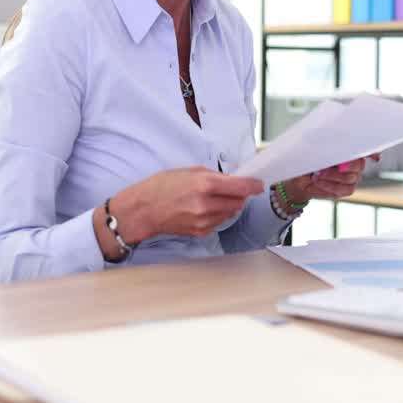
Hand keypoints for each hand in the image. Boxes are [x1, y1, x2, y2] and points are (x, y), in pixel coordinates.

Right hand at [115, 167, 263, 239]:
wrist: (144, 210)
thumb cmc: (161, 187)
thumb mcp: (187, 171)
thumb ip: (212, 175)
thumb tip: (232, 180)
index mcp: (204, 184)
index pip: (239, 187)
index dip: (252, 186)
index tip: (258, 185)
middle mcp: (206, 204)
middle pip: (238, 202)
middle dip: (239, 195)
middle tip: (233, 189)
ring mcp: (203, 220)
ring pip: (230, 213)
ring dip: (228, 206)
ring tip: (212, 198)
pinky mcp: (200, 231)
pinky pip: (218, 222)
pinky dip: (217, 215)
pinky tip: (203, 209)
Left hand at [283, 154, 379, 202]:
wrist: (300, 179)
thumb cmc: (309, 161)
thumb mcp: (315, 151)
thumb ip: (327, 148)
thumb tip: (334, 149)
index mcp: (349, 149)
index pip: (366, 148)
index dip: (372, 151)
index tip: (372, 155)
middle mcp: (355, 163)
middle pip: (359, 163)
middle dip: (344, 165)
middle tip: (326, 165)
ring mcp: (353, 176)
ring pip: (351, 177)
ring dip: (331, 176)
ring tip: (317, 174)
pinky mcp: (348, 189)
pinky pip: (345, 189)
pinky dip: (330, 185)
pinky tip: (319, 181)